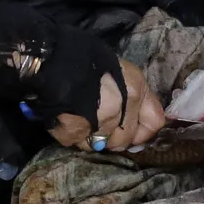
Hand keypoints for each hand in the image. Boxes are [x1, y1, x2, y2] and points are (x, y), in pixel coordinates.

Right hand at [48, 57, 165, 153]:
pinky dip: (76, 137)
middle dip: (116, 135)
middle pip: (126, 139)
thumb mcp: (120, 69)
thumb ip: (134, 94)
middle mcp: (120, 109)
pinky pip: (81, 146)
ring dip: (96, 138)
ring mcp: (97, 124)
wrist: (49, 58)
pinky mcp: (74, 133)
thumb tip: (140, 119)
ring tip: (84, 121)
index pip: (154, 123)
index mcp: (135, 90)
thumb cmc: (85, 57)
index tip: (134, 129)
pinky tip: (71, 121)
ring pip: (104, 146)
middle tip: (101, 123)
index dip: (144, 129)